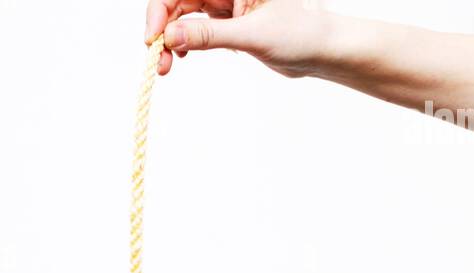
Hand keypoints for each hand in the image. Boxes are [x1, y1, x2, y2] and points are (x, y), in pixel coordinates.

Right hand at [145, 0, 330, 78]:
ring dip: (170, 38)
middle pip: (179, 0)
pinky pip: (196, 27)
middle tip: (157, 59)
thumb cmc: (299, 33)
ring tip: (166, 66)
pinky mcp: (227, 20)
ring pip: (184, 14)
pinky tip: (181, 56)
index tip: (154, 37)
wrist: (320, 50)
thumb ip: (210, 35)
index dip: (162, 7)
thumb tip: (171, 36)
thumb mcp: (252, 35)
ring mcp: (225, 1)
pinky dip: (184, 42)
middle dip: (163, 26)